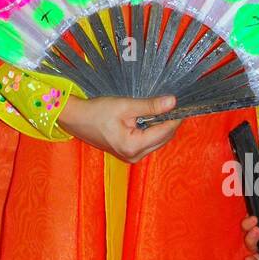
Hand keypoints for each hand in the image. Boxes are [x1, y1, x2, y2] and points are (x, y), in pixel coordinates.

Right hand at [57, 93, 180, 161]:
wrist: (76, 119)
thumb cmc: (96, 112)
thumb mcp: (125, 106)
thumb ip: (150, 106)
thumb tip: (173, 102)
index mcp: (134, 146)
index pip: (165, 131)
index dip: (175, 117)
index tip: (183, 103)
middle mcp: (135, 156)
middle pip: (163, 138)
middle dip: (169, 122)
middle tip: (172, 104)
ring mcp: (131, 156)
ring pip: (157, 140)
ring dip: (161, 126)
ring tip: (161, 108)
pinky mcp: (128, 153)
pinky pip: (148, 141)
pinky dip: (152, 130)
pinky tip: (150, 117)